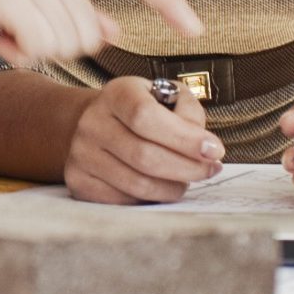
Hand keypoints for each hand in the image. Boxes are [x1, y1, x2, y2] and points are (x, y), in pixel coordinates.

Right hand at [0, 0, 201, 67]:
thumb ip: (72, 1)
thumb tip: (115, 28)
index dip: (168, 1)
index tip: (196, 29)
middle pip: (91, 30)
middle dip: (60, 45)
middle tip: (21, 32)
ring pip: (65, 42)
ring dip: (34, 49)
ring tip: (3, 26)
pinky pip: (38, 46)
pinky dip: (18, 53)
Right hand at [65, 78, 225, 203]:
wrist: (98, 124)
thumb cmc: (143, 112)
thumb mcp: (167, 97)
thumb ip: (189, 115)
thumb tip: (205, 150)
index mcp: (116, 93)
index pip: (146, 117)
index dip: (184, 138)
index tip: (215, 150)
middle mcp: (92, 122)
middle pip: (144, 156)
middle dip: (187, 168)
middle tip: (210, 170)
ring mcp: (80, 153)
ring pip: (137, 184)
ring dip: (173, 188)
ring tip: (187, 179)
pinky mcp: (78, 181)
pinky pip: (124, 200)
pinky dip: (151, 199)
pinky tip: (162, 187)